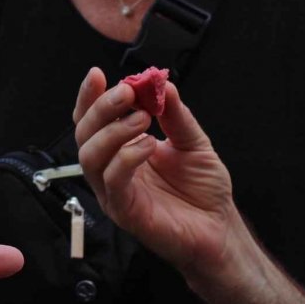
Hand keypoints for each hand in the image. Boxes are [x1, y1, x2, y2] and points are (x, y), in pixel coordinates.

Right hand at [72, 67, 237, 277]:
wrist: (220, 229)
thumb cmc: (203, 189)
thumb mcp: (192, 142)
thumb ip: (175, 115)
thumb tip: (161, 83)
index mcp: (119, 150)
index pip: (92, 121)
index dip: (89, 97)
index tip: (97, 74)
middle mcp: (110, 169)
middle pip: (84, 133)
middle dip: (101, 108)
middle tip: (127, 92)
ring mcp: (113, 191)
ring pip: (89, 156)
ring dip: (112, 130)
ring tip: (143, 118)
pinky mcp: (123, 211)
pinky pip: (112, 180)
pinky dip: (126, 156)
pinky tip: (148, 145)